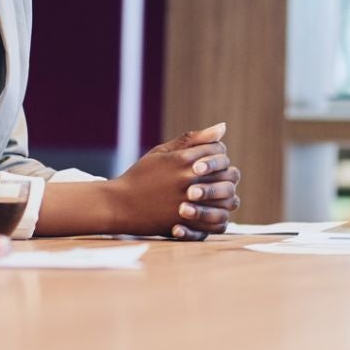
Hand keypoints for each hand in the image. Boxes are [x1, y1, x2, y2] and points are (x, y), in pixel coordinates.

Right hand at [108, 123, 239, 239]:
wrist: (120, 205)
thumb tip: (222, 127)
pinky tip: (211, 209)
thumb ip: (193, 139)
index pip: (219, 150)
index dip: (217, 153)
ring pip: (229, 198)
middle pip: (229, 173)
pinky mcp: (188, 223)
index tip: (209, 158)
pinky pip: (218, 221)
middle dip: (226, 172)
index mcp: (183, 160)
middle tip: (217, 176)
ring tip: (217, 193)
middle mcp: (188, 180)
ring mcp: (189, 203)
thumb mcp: (162, 152)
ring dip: (227, 194)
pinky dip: (220, 214)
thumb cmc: (141, 176)